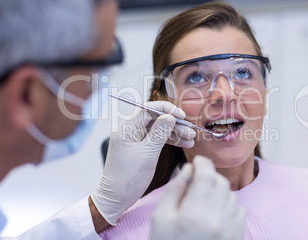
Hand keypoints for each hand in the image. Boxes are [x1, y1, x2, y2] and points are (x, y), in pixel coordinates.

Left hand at [91, 101, 195, 225]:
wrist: (116, 198)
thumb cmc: (128, 178)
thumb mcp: (148, 154)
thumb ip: (159, 133)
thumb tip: (170, 116)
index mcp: (126, 129)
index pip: (148, 110)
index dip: (167, 110)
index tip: (182, 116)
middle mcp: (129, 131)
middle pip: (155, 120)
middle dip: (174, 125)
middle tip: (190, 132)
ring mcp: (134, 140)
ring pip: (158, 130)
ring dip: (175, 133)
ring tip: (191, 140)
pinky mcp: (139, 149)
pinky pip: (156, 139)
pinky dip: (169, 141)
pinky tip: (183, 144)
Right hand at [150, 156, 246, 239]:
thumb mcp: (160, 218)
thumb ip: (174, 190)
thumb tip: (188, 169)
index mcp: (194, 213)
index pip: (206, 175)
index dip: (202, 163)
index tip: (197, 161)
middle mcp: (216, 220)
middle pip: (221, 182)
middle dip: (210, 176)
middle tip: (198, 180)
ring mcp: (229, 230)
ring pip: (231, 195)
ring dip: (219, 190)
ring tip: (204, 199)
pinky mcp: (237, 237)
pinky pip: (240, 210)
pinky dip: (229, 205)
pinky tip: (216, 212)